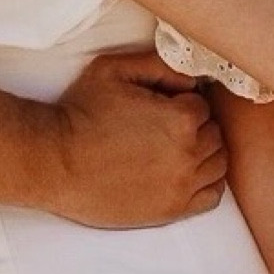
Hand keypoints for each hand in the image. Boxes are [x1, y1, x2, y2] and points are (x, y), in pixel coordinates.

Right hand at [46, 46, 226, 228]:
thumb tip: (192, 75)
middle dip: (194, 126)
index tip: (159, 106)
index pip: (203, 105)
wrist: (56, 162)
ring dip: (202, 152)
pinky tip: (182, 172)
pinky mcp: (173, 210)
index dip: (181, 101)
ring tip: (170, 148)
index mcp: (180, 119)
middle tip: (162, 126)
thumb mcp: (113, 70)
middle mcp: (189, 154)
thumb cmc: (81, 113)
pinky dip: (206, 181)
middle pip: (214, 134)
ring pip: (217, 163)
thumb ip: (159, 64)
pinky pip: (212, 196)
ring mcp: (183, 186)